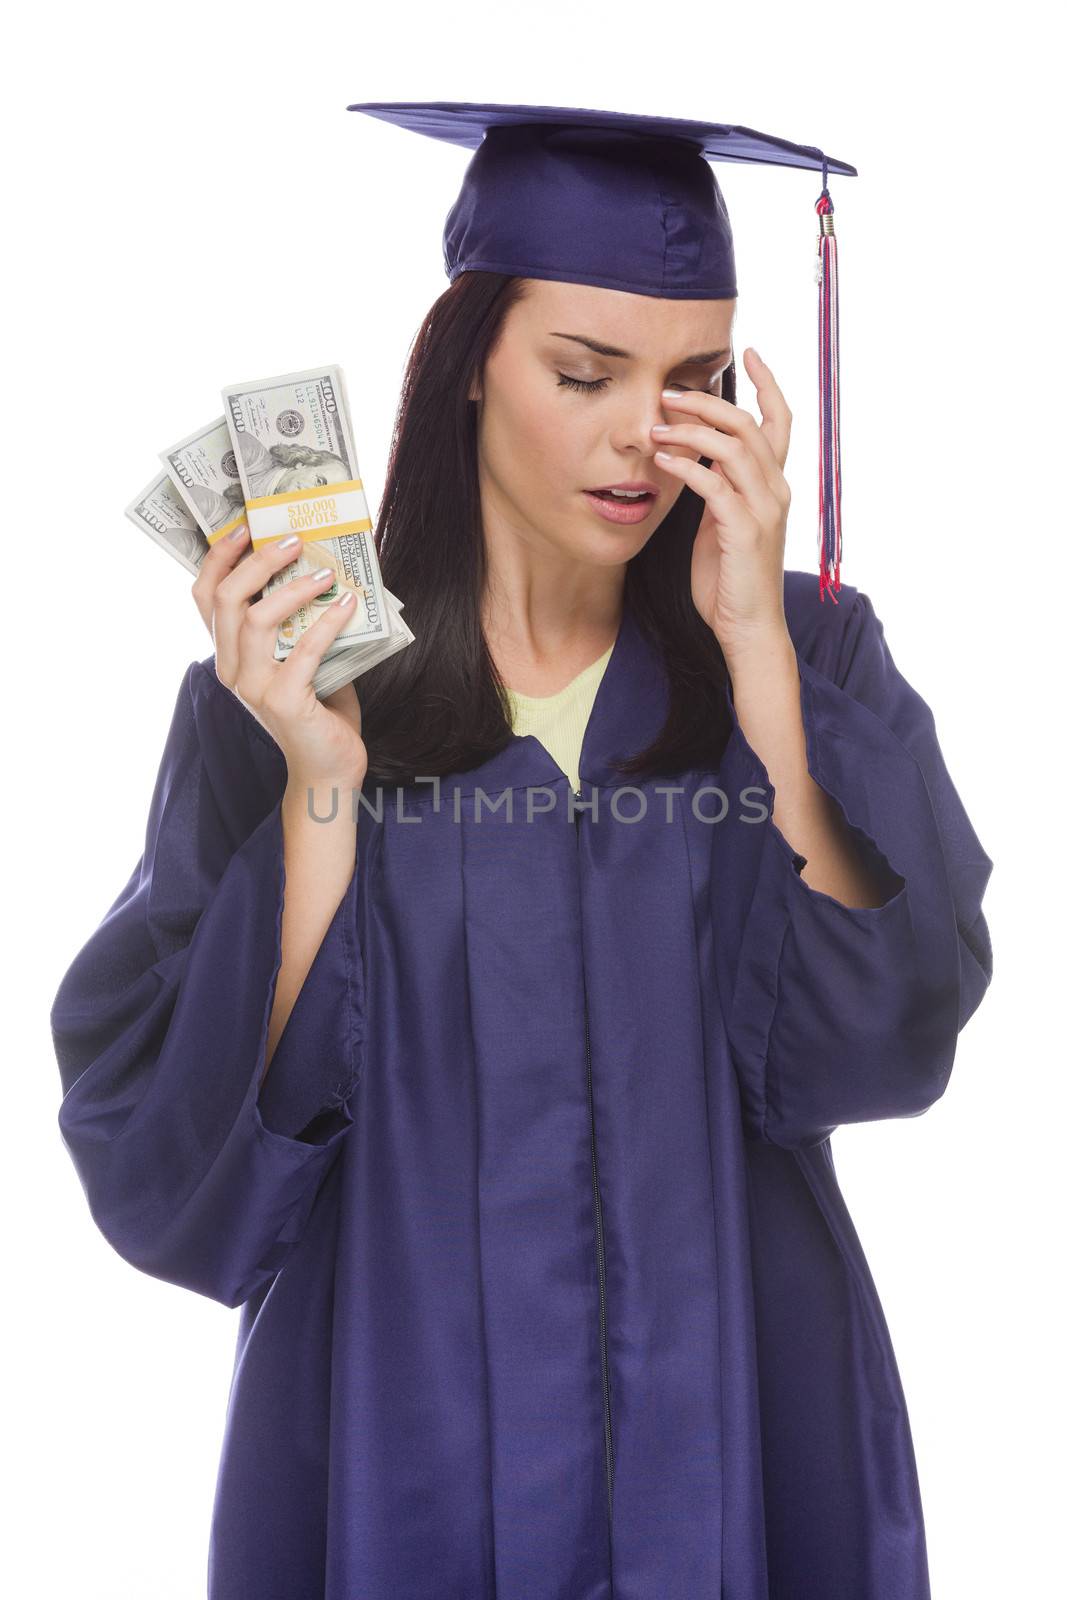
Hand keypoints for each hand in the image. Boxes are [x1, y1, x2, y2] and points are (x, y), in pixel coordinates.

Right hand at [190, 525, 367, 784]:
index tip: (246, 525)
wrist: (328, 767)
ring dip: (293, 588)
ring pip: (257, 620)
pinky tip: (348, 605)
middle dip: (258, 562)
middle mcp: (231, 670)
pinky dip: (327, 622)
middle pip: (227, 600)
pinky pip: (303, 650)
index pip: (205, 596)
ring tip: (326, 573)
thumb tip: (320, 566)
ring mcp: (253, 687)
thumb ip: (297, 622)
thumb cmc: (319, 708)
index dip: (219, 557)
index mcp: (227, 654)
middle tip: (293, 540)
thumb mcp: (299, 657)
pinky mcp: (283, 702)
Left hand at [651, 348, 792, 663]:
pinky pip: (715, 484)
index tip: (748, 351)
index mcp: (774, 485)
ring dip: (691, 429)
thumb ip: (717, 489)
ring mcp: (764, 509)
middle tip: (667, 391)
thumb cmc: (730, 581)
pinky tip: (662, 459)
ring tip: (655, 425)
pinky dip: (687, 466)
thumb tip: (692, 457)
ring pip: (733, 446)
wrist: (747, 628)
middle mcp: (776, 489)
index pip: (781, 420)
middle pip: (749, 423)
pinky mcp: (745, 530)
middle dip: (707, 401)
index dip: (768, 383)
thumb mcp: (722, 525)